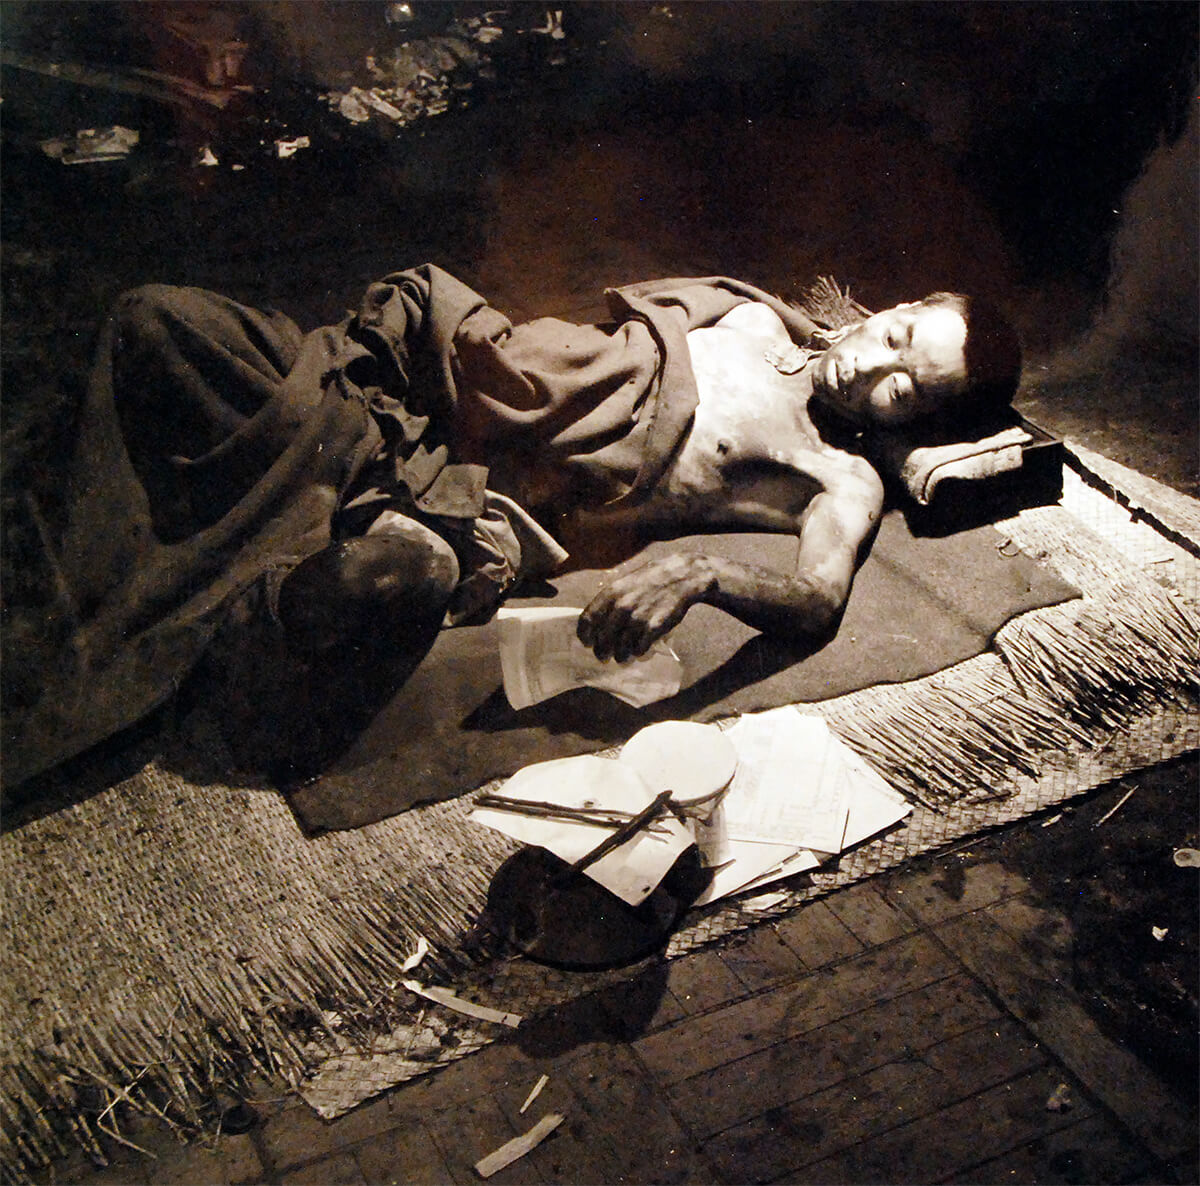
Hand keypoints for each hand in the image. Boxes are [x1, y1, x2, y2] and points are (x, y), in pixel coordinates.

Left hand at [577, 553, 715, 662]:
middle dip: (601, 651)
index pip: (588, 620)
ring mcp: (638, 618)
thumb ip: (609, 600)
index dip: (585, 635)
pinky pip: (639, 649)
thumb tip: (597, 621)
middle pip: (603, 639)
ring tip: (621, 658)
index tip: (587, 642)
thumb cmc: (650, 580)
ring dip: (620, 656)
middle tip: (603, 656)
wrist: (680, 577)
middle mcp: (621, 607)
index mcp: (610, 594)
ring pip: (621, 648)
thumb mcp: (624, 583)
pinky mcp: (654, 628)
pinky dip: (637, 653)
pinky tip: (638, 651)